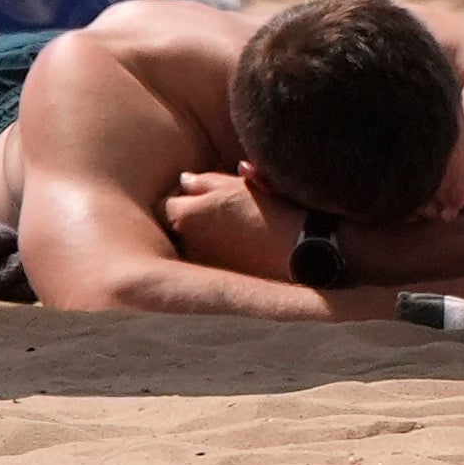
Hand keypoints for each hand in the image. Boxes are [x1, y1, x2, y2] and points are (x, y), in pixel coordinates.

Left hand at [160, 169, 300, 278]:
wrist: (299, 251)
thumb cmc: (268, 211)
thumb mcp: (235, 185)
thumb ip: (202, 181)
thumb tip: (184, 181)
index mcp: (185, 217)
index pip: (164, 205)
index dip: (181, 198)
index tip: (197, 196)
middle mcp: (184, 245)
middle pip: (174, 228)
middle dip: (186, 219)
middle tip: (213, 212)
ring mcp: (198, 267)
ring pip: (189, 246)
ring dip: (200, 237)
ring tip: (229, 230)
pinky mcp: (215, 283)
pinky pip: (205, 263)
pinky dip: (214, 254)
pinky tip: (237, 247)